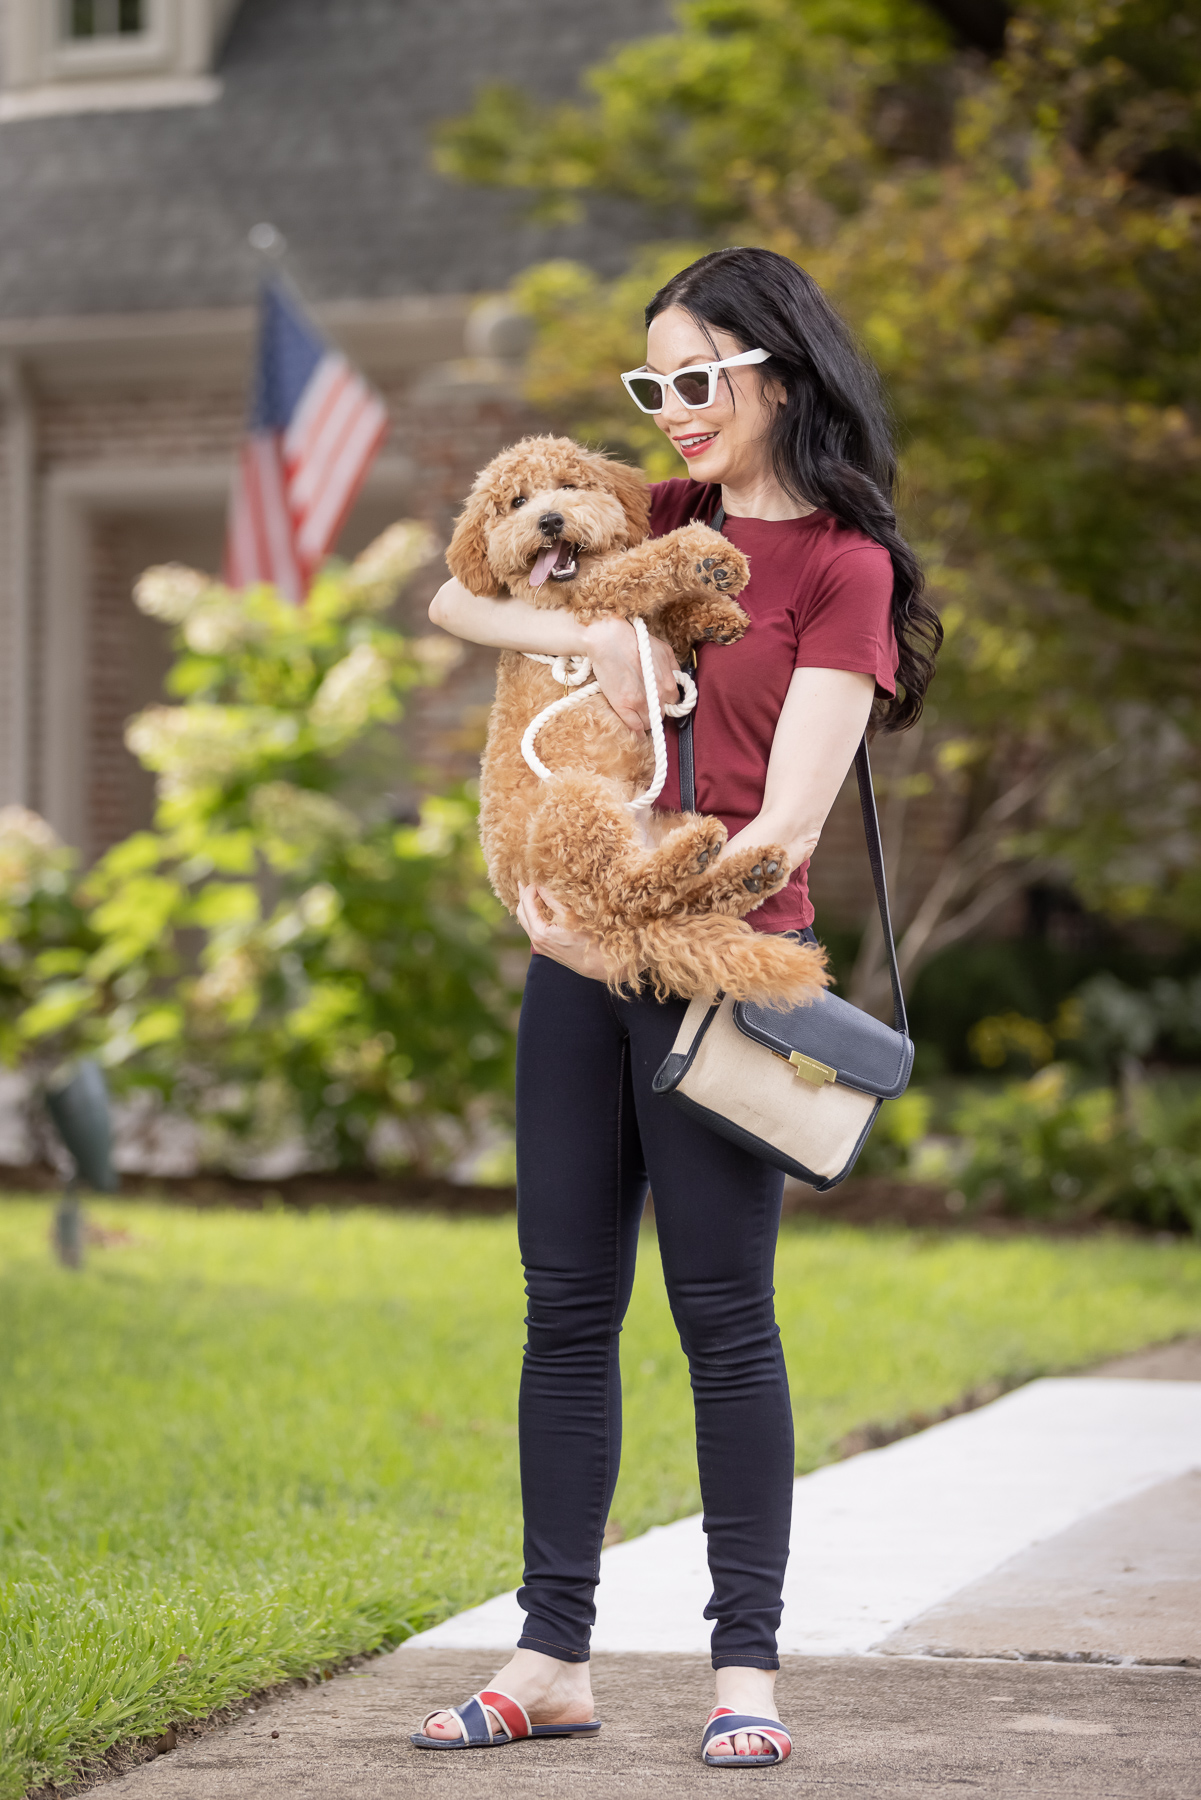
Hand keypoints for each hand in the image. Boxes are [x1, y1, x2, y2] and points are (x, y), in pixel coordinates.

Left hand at [516, 883, 608, 981]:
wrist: (598, 965)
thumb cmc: (589, 940)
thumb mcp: (571, 915)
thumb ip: (553, 900)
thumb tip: (541, 886)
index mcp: (539, 932)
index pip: (527, 904)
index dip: (531, 888)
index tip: (538, 879)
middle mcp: (536, 940)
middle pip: (521, 912)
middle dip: (523, 895)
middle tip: (525, 881)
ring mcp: (539, 946)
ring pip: (526, 920)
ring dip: (527, 905)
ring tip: (529, 891)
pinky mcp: (545, 948)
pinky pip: (533, 927)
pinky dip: (533, 914)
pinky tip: (538, 907)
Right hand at [581, 617, 680, 734]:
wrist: (610, 640)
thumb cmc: (635, 641)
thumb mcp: (664, 650)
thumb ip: (673, 667)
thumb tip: (676, 679)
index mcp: (669, 683)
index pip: (673, 702)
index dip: (665, 700)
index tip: (658, 699)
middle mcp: (658, 696)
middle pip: (662, 713)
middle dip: (655, 709)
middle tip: (646, 702)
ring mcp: (641, 703)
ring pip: (650, 723)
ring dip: (646, 720)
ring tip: (638, 713)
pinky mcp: (623, 706)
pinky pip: (636, 727)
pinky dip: (637, 731)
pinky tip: (637, 731)